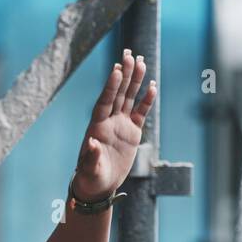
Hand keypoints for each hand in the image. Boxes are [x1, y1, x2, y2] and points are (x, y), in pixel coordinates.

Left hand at [72, 48, 156, 199]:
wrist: (99, 186)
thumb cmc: (90, 178)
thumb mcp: (90, 170)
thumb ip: (91, 156)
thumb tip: (91, 143)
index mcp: (97, 126)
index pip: (105, 101)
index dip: (111, 86)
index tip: (117, 69)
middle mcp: (108, 121)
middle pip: (118, 93)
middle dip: (124, 75)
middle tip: (130, 55)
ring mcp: (120, 125)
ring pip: (129, 98)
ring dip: (135, 81)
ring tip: (142, 61)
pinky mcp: (132, 132)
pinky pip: (141, 112)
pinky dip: (146, 100)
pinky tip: (152, 86)